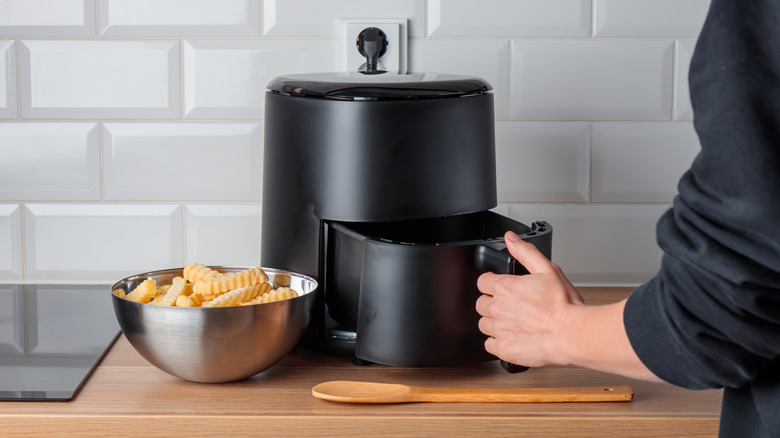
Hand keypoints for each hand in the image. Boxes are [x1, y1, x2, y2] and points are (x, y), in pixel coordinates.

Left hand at [475, 231, 583, 366]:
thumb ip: (525, 252)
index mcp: (504, 287)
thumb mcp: (548, 269)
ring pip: (483, 324)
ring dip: (494, 322)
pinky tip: (512, 337)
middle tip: (511, 306)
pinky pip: (489, 345)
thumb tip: (510, 239)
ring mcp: (499, 330)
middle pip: (481, 303)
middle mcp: (497, 308)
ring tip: (514, 322)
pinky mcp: (503, 349)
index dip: (492, 283)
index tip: (502, 288)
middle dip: (493, 303)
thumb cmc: (564, 305)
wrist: (573, 334)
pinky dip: (498, 342)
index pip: (482, 281)